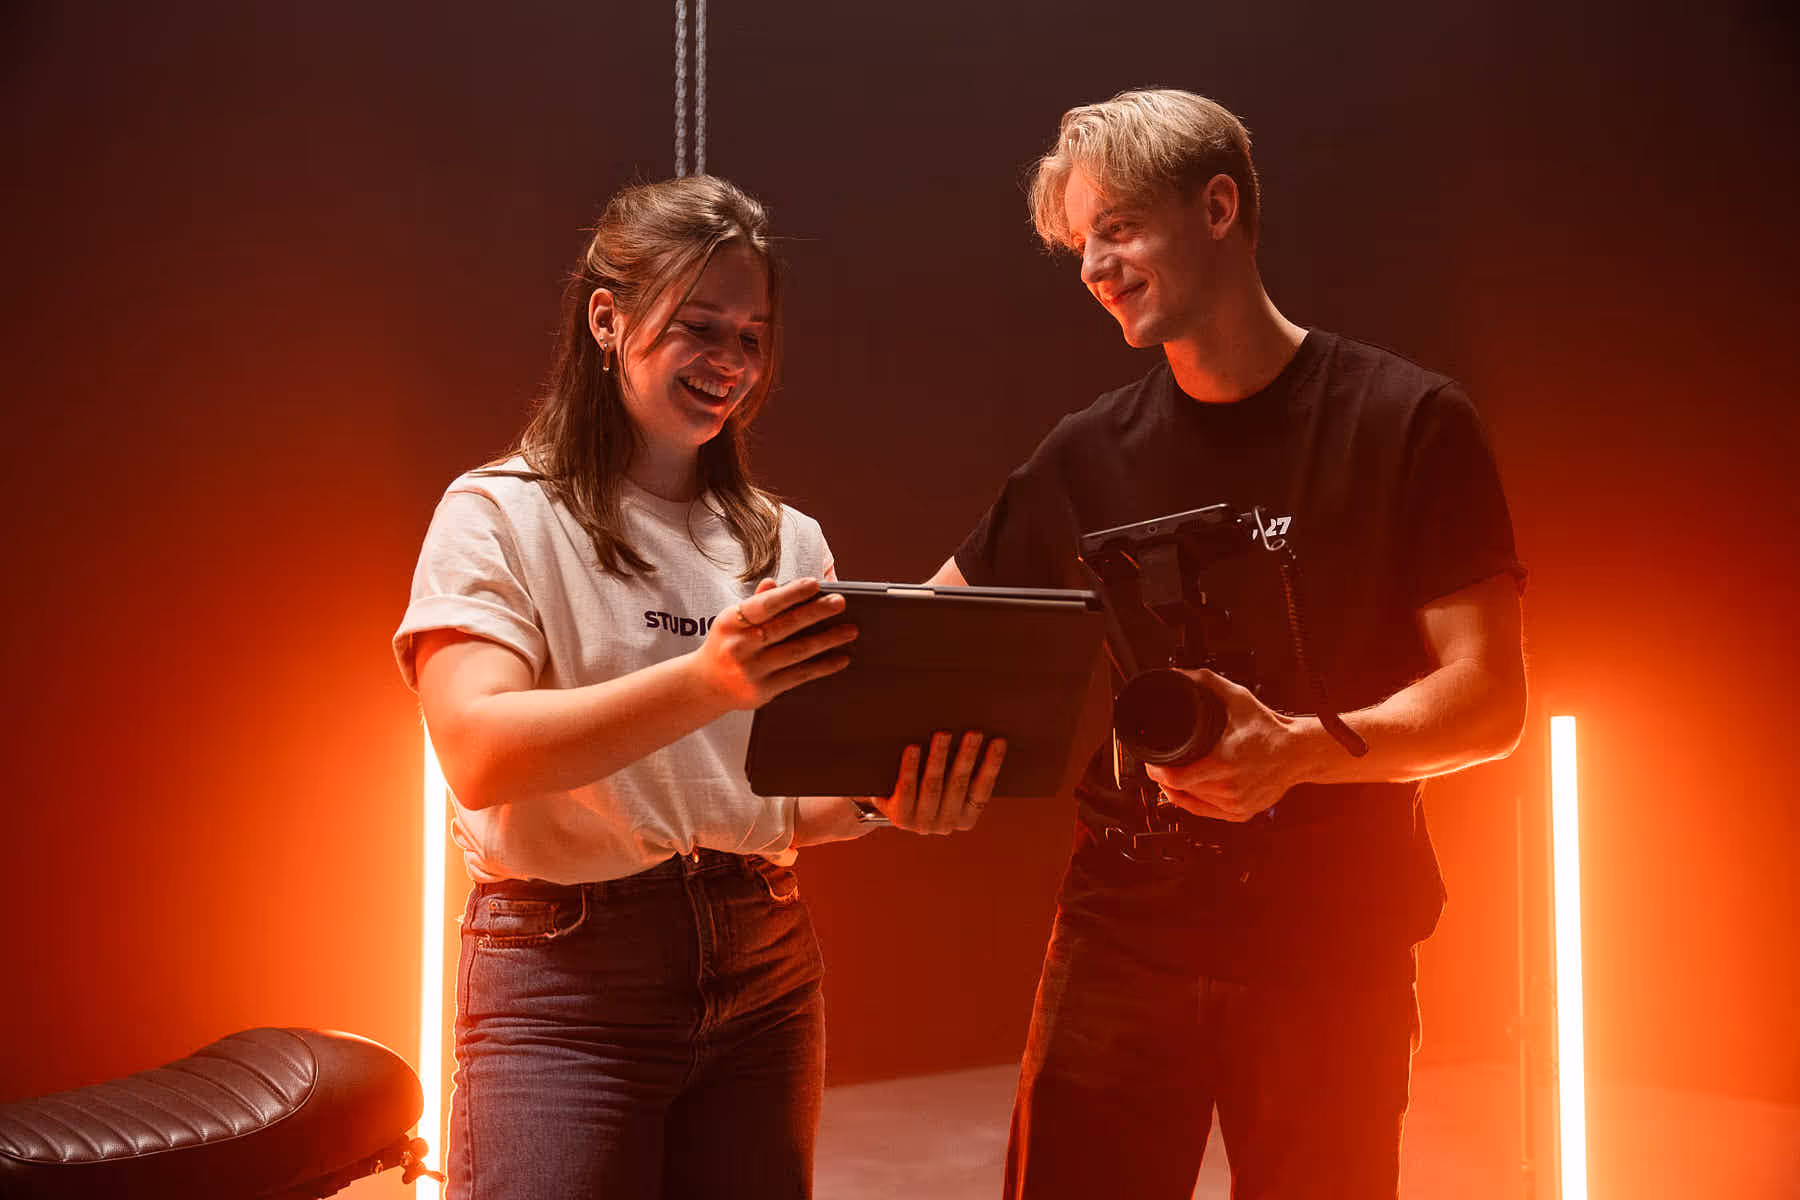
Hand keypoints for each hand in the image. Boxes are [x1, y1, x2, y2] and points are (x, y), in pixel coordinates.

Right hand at [691, 578, 857, 708]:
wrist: (705, 685)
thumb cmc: (726, 644)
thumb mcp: (732, 620)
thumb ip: (756, 602)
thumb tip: (776, 582)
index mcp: (730, 622)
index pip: (764, 605)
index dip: (790, 594)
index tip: (815, 584)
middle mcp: (740, 646)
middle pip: (784, 627)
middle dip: (815, 613)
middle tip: (840, 603)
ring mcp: (751, 671)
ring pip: (796, 652)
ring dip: (827, 640)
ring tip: (850, 630)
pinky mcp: (763, 691)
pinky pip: (799, 676)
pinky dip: (822, 667)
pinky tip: (841, 658)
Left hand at [864, 731, 1006, 834]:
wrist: (886, 802)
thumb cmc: (924, 783)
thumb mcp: (946, 782)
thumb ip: (960, 768)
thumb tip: (982, 734)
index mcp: (965, 818)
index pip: (982, 790)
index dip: (992, 765)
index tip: (999, 741)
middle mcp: (946, 825)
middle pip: (958, 785)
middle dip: (967, 756)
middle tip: (974, 733)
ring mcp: (922, 824)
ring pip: (933, 785)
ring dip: (939, 757)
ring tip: (943, 734)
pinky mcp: (900, 818)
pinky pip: (907, 788)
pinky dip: (911, 767)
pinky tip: (913, 748)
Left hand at [1144, 669, 1314, 822]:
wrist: (1298, 752)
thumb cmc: (1270, 729)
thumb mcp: (1237, 698)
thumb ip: (1207, 682)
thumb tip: (1181, 675)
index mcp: (1223, 762)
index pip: (1174, 779)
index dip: (1156, 772)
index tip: (1151, 763)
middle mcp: (1228, 787)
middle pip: (1180, 790)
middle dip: (1165, 777)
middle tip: (1161, 764)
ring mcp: (1235, 804)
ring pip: (1191, 803)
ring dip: (1179, 790)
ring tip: (1175, 775)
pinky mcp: (1241, 813)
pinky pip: (1206, 813)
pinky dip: (1194, 802)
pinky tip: (1189, 791)